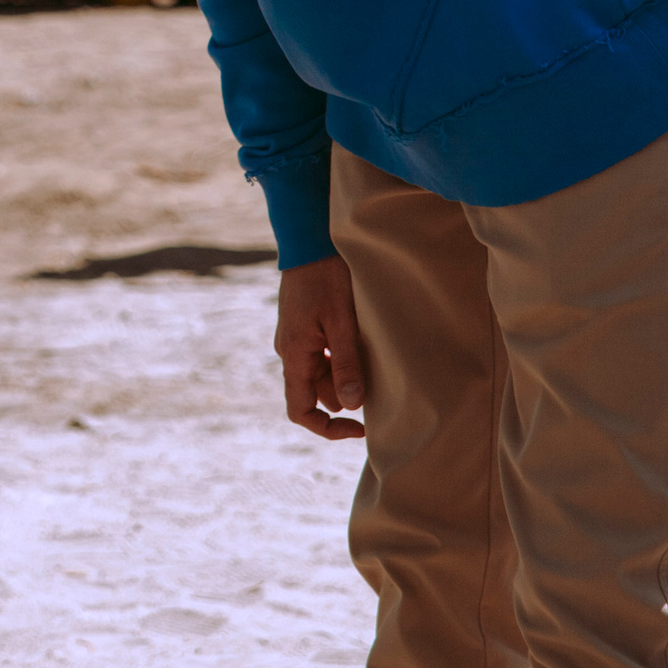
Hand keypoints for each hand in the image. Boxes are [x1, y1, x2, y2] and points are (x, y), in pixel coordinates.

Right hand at [274, 256, 365, 440]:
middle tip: (378, 379)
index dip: (328, 428)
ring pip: (319, 373)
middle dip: (344, 394)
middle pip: (315, 392)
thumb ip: (345, 364)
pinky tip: (360, 338)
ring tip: (371, 353)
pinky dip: (340, 356)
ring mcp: (294, 337)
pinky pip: (320, 355)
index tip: (359, 426)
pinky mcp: (302, 325)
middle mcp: (288, 350)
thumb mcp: (341, 321)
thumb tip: (351, 406)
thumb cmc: (326, 277)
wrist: (307, 239)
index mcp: (293, 354)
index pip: (300, 410)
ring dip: (344, 373)